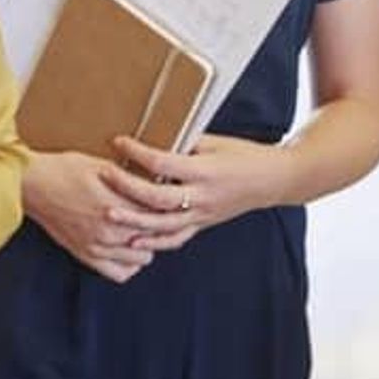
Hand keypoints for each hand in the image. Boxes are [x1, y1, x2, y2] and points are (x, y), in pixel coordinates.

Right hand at [21, 149, 164, 282]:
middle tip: (159, 215)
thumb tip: (155, 183)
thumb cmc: (60, 170)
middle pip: (155, 238)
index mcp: (116, 205)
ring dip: (146, 245)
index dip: (168, 207)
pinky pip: (119, 273)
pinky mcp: (86, 255)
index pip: (159, 214)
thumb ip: (130, 179)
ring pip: (142, 258)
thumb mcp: (101, 165)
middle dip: (160, 226)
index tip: (169, 201)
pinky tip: (127, 249)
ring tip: (143, 230)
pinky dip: (128, 264)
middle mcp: (109, 231)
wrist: (30, 184)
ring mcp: (97, 246)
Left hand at [110, 132, 279, 248]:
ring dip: (134, 221)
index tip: (118, 141)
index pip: (162, 163)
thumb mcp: (214, 142)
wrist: (274, 180)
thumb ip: (183, 143)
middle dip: (126, 186)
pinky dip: (154, 242)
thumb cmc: (244, 155)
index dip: (137, 152)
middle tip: (103, 174)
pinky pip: (176, 238)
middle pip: (157, 197)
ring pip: (163, 224)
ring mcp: (202, 214)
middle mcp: (202, 196)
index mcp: (204, 171)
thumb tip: (151, 137)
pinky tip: (132, 242)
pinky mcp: (203, 224)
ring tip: (109, 213)